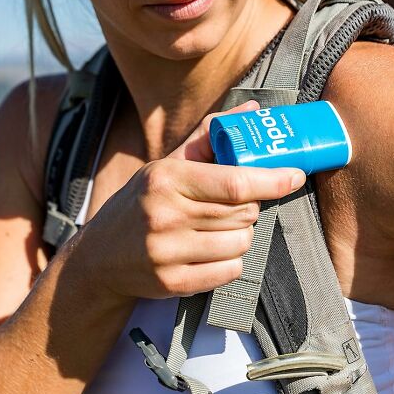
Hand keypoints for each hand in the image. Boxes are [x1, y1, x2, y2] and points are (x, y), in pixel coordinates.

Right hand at [78, 101, 305, 299]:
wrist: (98, 257)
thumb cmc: (141, 203)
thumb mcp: (167, 165)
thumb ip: (209, 137)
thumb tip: (250, 110)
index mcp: (166, 178)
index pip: (234, 182)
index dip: (271, 180)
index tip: (295, 175)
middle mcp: (165, 214)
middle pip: (244, 213)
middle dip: (248, 209)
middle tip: (230, 207)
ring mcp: (167, 251)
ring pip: (241, 243)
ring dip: (239, 237)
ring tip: (215, 231)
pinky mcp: (172, 282)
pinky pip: (230, 271)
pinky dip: (229, 262)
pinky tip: (208, 252)